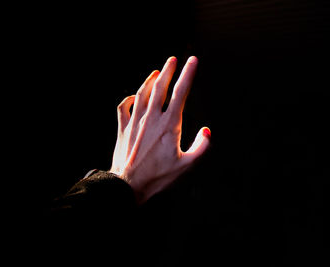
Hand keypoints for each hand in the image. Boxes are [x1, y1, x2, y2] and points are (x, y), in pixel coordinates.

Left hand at [110, 56, 210, 203]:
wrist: (128, 185)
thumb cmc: (158, 176)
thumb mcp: (186, 165)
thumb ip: (200, 147)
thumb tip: (206, 131)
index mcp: (169, 125)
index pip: (181, 92)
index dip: (188, 74)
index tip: (192, 60)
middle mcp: (151, 118)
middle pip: (160, 87)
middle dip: (168, 70)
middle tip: (173, 59)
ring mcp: (135, 122)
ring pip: (141, 93)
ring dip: (149, 80)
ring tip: (156, 72)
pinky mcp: (123, 128)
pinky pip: (124, 107)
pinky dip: (129, 99)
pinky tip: (133, 96)